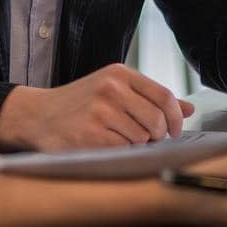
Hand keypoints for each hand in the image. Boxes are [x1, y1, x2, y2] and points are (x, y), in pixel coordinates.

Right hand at [0, 63, 194, 151]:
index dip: (175, 117)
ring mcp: (101, 111)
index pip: (164, 96)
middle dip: (158, 135)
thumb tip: (188, 109)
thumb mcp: (114, 89)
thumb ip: (150, 97)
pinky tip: (106, 145)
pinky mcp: (91, 135)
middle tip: (147, 139)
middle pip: (157, 119)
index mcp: (119, 74)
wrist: (38, 115)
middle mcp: (111, 88)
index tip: (175, 130)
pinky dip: (121, 152)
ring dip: (137, 145)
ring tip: (119, 139)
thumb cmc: (80, 104)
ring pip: (142, 137)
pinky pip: (124, 150)